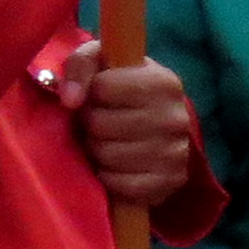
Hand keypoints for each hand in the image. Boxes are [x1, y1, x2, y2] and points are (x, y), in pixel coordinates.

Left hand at [58, 42, 198, 206]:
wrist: (158, 125)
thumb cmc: (122, 90)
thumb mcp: (102, 63)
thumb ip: (81, 65)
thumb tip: (70, 100)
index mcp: (164, 82)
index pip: (103, 87)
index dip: (91, 93)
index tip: (99, 96)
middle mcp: (177, 117)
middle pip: (101, 124)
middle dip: (91, 124)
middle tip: (101, 124)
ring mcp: (177, 152)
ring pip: (108, 155)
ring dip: (98, 151)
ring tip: (109, 142)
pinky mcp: (172, 182)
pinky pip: (122, 185)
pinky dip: (110, 178)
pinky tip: (116, 167)